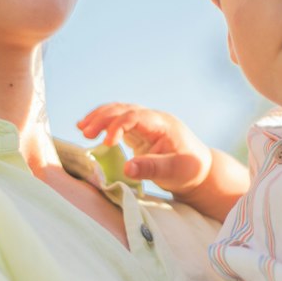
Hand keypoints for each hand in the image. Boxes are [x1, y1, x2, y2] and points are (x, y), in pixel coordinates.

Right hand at [77, 102, 212, 196]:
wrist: (200, 170)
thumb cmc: (190, 170)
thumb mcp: (173, 172)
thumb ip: (151, 168)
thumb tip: (127, 168)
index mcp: (163, 124)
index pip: (136, 116)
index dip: (118, 126)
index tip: (107, 143)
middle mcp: (153, 119)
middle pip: (124, 109)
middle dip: (103, 118)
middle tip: (85, 132)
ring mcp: (146, 124)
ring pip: (119, 111)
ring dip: (100, 117)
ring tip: (81, 128)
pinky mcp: (140, 132)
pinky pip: (119, 122)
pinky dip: (104, 124)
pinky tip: (89, 129)